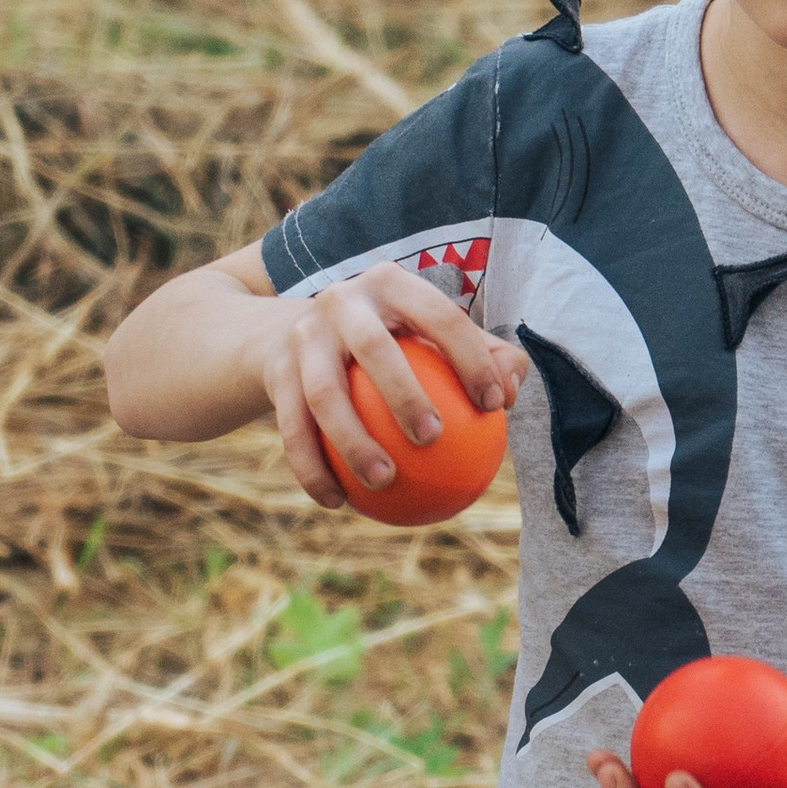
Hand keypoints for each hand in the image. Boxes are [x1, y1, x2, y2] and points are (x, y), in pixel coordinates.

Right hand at [263, 260, 528, 509]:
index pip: (439, 315)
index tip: (495, 405)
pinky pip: (292, 428)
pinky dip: (312, 468)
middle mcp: (342, 300)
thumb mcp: (432, 337)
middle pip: (372, 348)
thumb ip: (485, 357)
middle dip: (402, 392)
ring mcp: (303, 335)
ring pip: (325, 394)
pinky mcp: (276, 370)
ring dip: (352, 442)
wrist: (292, 334)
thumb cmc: (391, 344)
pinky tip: (337, 502)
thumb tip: (511, 392)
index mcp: (390, 285)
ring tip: (385, 482)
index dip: (471, 355)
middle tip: (433, 439)